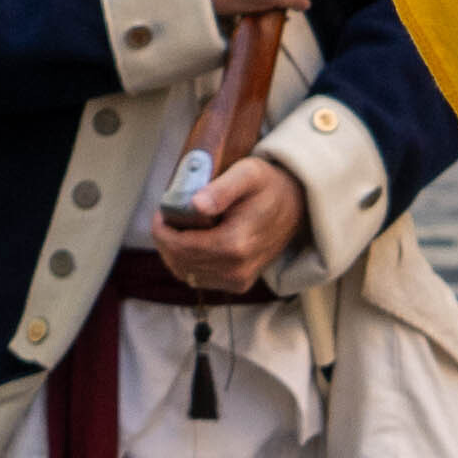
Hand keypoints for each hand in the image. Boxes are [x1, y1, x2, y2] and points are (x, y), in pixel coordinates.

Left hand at [153, 151, 298, 294]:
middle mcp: (236, 269)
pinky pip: (199, 279)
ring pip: (186, 273)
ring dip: (174, 252)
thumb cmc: (269, 186)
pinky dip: (188, 263)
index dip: (162, 230)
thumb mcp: (248, 173)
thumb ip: (221, 188)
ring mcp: (238, 280)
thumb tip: (196, 205)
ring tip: (176, 228)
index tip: (161, 211)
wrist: (297, 207)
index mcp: (235, 244)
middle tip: (165, 218)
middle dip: (165, 240)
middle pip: (179, 261)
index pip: (180, 247)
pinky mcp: (238, 284)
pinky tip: (190, 243)